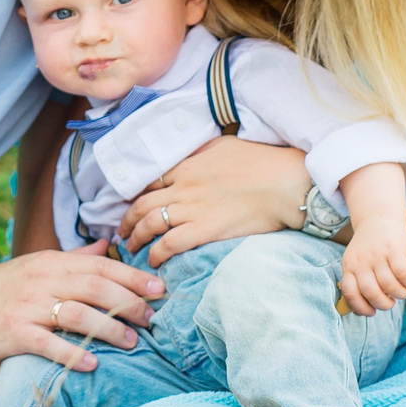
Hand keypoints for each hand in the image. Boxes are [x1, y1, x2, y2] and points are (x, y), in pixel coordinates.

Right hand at [0, 245, 160, 370]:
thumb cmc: (3, 287)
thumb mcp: (39, 264)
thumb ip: (75, 258)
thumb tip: (108, 245)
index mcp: (53, 263)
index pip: (100, 266)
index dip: (132, 277)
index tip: (159, 289)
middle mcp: (44, 281)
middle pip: (94, 287)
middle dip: (128, 303)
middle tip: (151, 319)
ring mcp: (29, 307)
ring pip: (76, 314)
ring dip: (108, 328)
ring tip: (131, 343)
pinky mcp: (15, 333)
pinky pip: (47, 343)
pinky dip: (72, 353)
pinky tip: (92, 363)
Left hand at [118, 137, 310, 261]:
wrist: (283, 183)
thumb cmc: (261, 162)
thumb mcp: (225, 146)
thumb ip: (202, 153)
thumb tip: (193, 158)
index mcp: (188, 165)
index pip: (151, 181)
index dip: (138, 195)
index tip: (133, 206)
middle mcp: (183, 186)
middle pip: (143, 203)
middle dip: (127, 220)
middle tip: (122, 231)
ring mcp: (192, 208)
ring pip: (150, 223)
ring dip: (136, 238)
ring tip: (131, 248)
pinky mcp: (204, 229)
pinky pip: (169, 244)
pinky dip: (156, 253)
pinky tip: (153, 260)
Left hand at [339, 217, 405, 315]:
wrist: (378, 218)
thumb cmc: (369, 249)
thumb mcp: (356, 262)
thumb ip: (359, 282)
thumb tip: (364, 311)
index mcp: (349, 266)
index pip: (350, 292)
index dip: (360, 307)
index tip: (371, 312)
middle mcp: (361, 260)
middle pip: (371, 292)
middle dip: (384, 304)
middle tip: (391, 303)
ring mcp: (378, 254)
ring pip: (389, 284)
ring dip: (401, 294)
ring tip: (405, 292)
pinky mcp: (394, 248)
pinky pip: (403, 273)